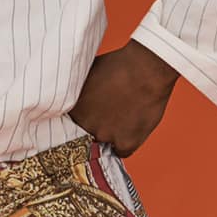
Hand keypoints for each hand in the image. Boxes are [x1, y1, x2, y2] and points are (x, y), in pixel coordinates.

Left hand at [69, 40, 178, 155]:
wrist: (145, 69)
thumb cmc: (119, 65)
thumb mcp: (88, 74)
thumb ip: (79, 90)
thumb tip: (72, 93)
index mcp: (74, 110)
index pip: (70, 125)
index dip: (83, 119)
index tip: (91, 115)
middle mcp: (86, 125)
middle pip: (87, 134)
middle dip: (96, 125)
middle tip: (109, 114)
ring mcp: (106, 135)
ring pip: (104, 142)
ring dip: (111, 133)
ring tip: (123, 117)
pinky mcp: (126, 142)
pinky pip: (122, 151)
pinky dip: (126, 142)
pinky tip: (130, 130)